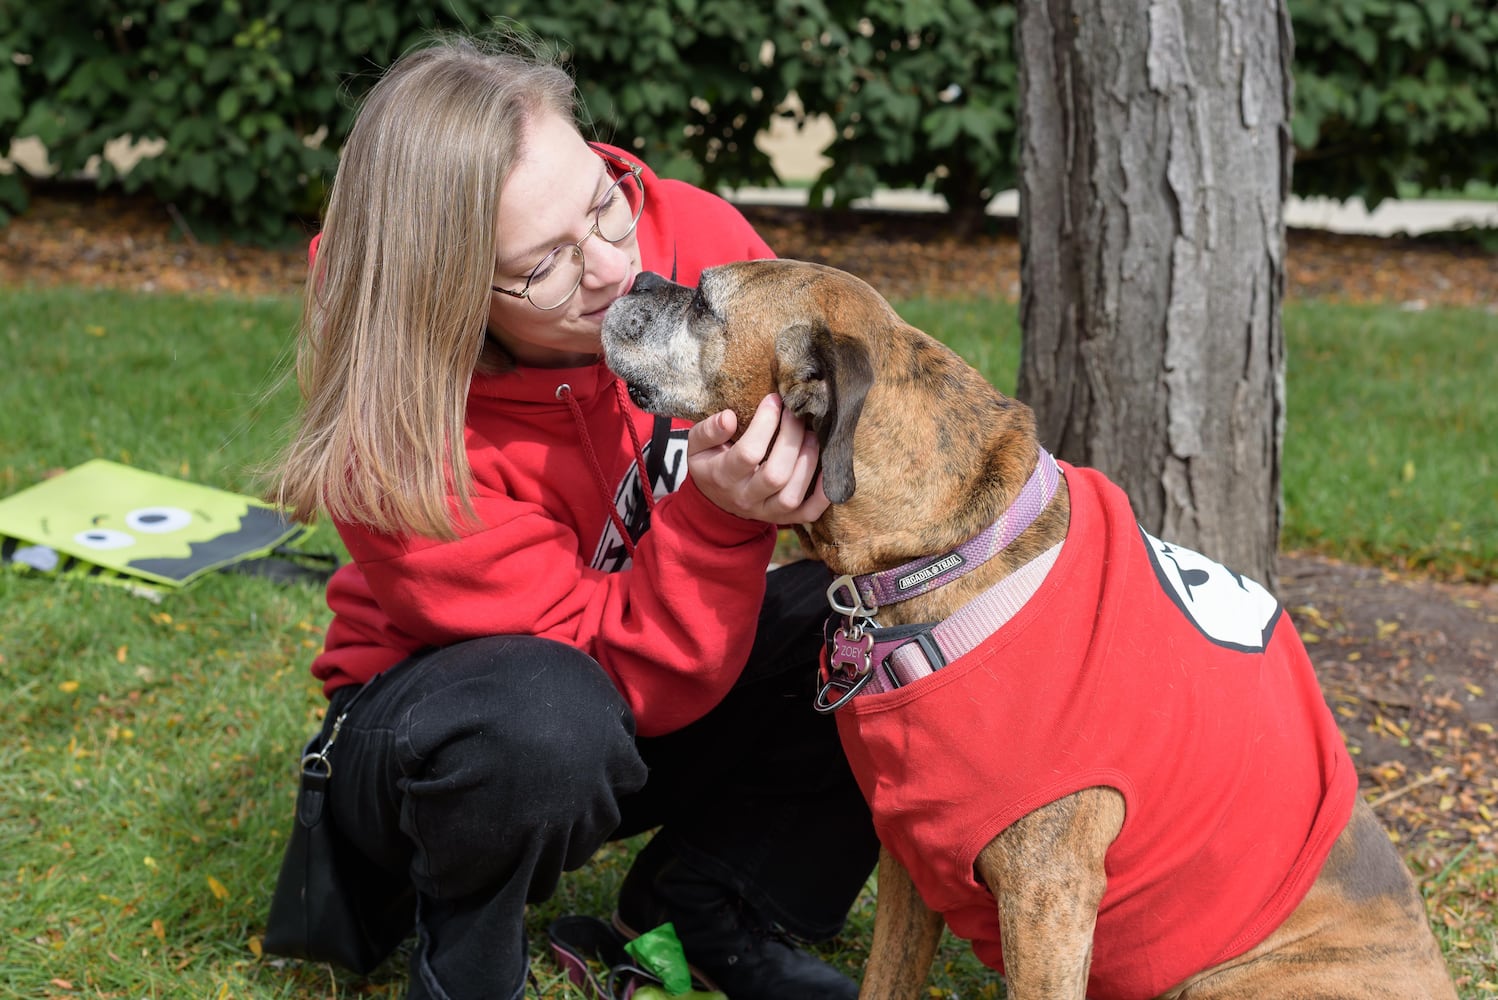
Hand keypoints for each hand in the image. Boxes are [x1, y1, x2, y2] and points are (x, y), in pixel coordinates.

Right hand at [687, 394, 829, 523]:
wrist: (716, 500)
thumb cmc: (711, 463)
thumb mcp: (697, 445)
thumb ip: (708, 430)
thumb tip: (728, 417)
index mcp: (722, 476)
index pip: (748, 453)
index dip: (765, 424)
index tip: (774, 400)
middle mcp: (745, 498)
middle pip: (775, 474)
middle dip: (792, 439)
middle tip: (797, 414)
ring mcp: (766, 511)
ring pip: (791, 495)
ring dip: (808, 462)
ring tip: (813, 434)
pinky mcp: (784, 518)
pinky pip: (808, 513)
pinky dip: (822, 494)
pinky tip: (828, 469)